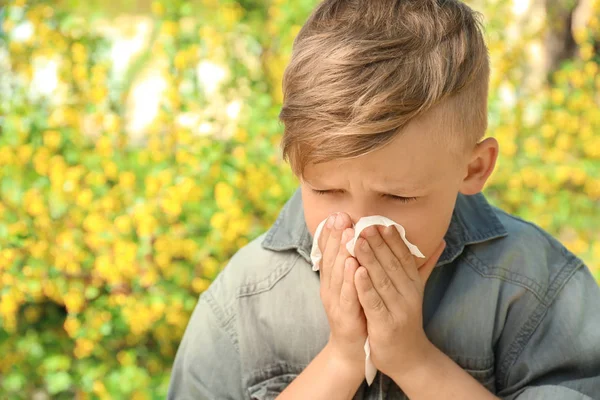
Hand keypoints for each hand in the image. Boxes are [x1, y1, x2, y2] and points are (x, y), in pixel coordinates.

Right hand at [318, 212, 367, 370]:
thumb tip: (356, 238)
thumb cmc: (356, 313)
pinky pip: (348, 295)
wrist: (353, 349)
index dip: (332, 232)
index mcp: (331, 279)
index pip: (328, 251)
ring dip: (342, 252)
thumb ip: (353, 262)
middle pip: (331, 257)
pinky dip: (350, 279)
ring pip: (337, 273)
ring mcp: (335, 301)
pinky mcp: (345, 316)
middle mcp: (329, 287)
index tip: (338, 213)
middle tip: (341, 216)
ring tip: (348, 233)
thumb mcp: (351, 285)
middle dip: (336, 236)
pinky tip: (355, 265)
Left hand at [353, 225, 445, 378]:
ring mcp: (398, 310)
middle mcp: (409, 294)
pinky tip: (356, 272)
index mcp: (413, 283)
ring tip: (357, 241)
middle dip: (378, 243)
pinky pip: (375, 302)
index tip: (380, 221)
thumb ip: (424, 265)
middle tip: (363, 225)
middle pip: (392, 264)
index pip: (404, 256)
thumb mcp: (415, 290)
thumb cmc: (405, 319)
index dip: (392, 239)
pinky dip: (365, 287)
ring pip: (383, 280)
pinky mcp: (386, 325)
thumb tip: (440, 240)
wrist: (409, 358)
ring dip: (370, 259)